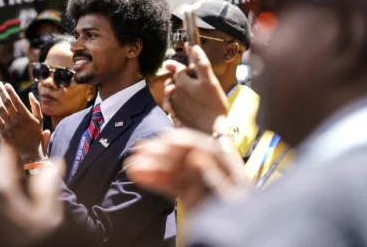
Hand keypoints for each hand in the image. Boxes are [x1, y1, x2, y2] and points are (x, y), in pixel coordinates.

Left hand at [0, 82, 49, 162]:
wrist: (30, 151)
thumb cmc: (36, 134)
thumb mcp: (40, 119)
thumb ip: (36, 106)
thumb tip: (30, 94)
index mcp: (26, 116)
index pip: (16, 101)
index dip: (10, 92)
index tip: (6, 84)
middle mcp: (17, 121)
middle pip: (7, 103)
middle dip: (2, 92)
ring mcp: (9, 126)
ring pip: (1, 110)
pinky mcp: (4, 132)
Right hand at [125, 128, 251, 210]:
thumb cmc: (234, 226)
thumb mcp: (228, 203)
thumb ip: (214, 180)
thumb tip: (195, 157)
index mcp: (235, 176)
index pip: (209, 149)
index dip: (186, 142)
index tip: (165, 139)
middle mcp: (221, 178)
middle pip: (189, 159)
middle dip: (162, 154)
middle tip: (139, 151)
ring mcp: (205, 191)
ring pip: (177, 173)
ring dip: (153, 167)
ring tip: (131, 166)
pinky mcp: (193, 203)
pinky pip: (174, 188)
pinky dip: (157, 181)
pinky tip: (140, 176)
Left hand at [164, 45, 228, 133]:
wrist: (210, 130)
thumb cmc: (214, 105)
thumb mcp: (211, 81)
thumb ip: (200, 64)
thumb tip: (194, 47)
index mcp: (182, 81)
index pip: (179, 68)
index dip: (182, 62)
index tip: (182, 53)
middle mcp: (174, 91)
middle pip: (174, 79)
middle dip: (179, 75)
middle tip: (188, 76)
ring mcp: (173, 103)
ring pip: (170, 91)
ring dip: (173, 87)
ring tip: (179, 88)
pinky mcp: (174, 114)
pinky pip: (168, 104)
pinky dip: (170, 100)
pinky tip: (177, 102)